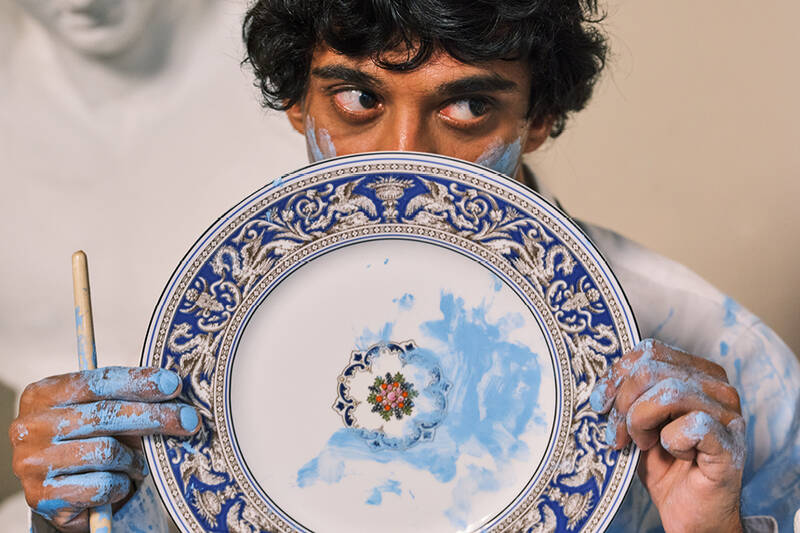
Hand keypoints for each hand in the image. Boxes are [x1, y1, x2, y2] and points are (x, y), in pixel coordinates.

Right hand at [9, 366, 199, 531]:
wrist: (62, 494)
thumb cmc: (89, 442)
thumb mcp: (102, 414)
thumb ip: (127, 400)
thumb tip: (174, 390)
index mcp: (42, 393)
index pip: (98, 382)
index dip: (139, 382)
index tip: (174, 385)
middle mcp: (30, 426)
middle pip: (107, 414)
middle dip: (155, 417)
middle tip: (188, 420)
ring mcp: (32, 462)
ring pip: (107, 452)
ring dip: (134, 460)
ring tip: (138, 464)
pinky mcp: (42, 496)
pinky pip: (102, 485)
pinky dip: (121, 485)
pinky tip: (120, 483)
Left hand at [590, 339, 744, 532]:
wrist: (690, 513)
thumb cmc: (664, 464)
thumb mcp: (636, 421)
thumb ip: (626, 394)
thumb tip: (597, 383)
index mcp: (698, 372)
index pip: (650, 351)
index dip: (617, 375)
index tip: (599, 403)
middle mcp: (718, 387)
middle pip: (653, 370)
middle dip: (624, 404)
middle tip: (618, 434)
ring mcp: (729, 414)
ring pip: (669, 393)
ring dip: (641, 421)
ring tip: (643, 443)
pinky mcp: (731, 443)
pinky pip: (691, 425)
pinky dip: (671, 441)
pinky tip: (675, 454)